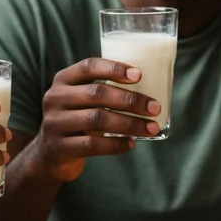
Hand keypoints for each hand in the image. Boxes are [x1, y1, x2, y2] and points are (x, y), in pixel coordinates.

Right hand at [27, 57, 160, 182]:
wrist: (51, 154)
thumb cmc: (80, 118)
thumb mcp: (88, 101)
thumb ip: (117, 90)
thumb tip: (170, 81)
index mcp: (64, 79)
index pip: (88, 66)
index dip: (114, 69)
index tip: (139, 75)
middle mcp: (55, 97)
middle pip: (97, 93)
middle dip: (130, 100)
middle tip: (154, 107)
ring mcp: (54, 123)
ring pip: (97, 119)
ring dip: (129, 124)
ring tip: (151, 128)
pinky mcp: (59, 147)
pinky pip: (92, 145)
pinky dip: (115, 144)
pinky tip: (131, 143)